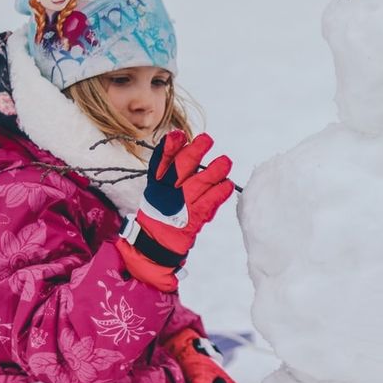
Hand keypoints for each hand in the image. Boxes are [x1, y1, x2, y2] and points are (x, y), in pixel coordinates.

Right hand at [116, 131, 233, 291]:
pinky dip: (219, 194)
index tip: (178, 135)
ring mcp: (180, 207)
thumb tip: (187, 147)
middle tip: (207, 140)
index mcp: (156, 185)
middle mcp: (166, 194)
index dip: (169, 148)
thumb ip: (171, 173)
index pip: (161, 162)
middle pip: (180, 169)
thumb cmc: (161, 216)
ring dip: (213, 171)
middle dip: (194, 152)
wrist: (154, 247)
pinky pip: (207, 204)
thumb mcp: (159, 193)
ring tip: (226, 161)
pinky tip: (228, 185)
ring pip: (198, 185)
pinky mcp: (192, 221)